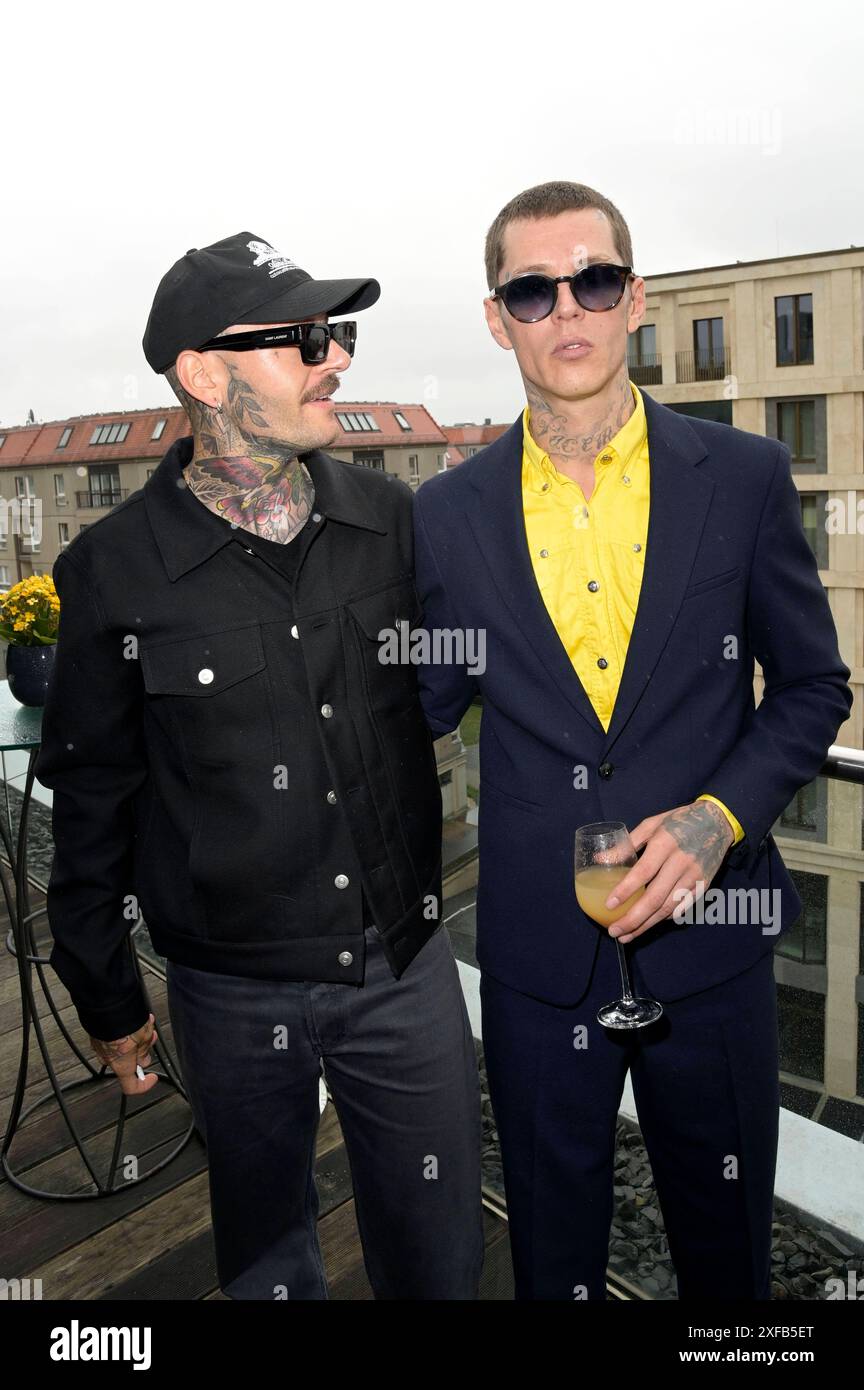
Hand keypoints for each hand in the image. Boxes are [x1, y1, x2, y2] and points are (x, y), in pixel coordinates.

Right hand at [91, 1012, 158, 1095]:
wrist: (105, 1005)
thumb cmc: (123, 1022)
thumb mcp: (143, 1038)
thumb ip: (144, 1052)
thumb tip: (143, 1059)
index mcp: (121, 1066)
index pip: (132, 1087)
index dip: (145, 1085)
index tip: (153, 1077)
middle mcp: (109, 1060)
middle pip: (131, 1062)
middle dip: (143, 1049)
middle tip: (150, 1036)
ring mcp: (101, 1047)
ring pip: (124, 1048)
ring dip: (136, 1037)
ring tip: (145, 1022)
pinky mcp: (98, 1035)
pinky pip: (114, 1038)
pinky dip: (125, 1031)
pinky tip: (134, 1018)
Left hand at [603, 801, 734, 943]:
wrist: (717, 821)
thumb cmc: (678, 821)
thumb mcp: (651, 824)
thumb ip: (626, 843)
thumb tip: (600, 859)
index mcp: (664, 844)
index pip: (643, 872)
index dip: (625, 891)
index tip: (609, 906)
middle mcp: (680, 862)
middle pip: (655, 898)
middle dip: (633, 919)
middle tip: (614, 932)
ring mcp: (694, 876)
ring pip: (668, 907)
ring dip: (646, 925)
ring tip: (627, 935)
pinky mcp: (703, 885)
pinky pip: (683, 907)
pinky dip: (666, 918)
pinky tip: (650, 924)